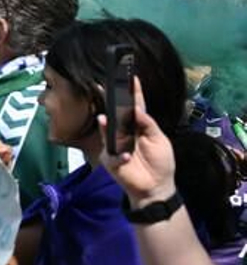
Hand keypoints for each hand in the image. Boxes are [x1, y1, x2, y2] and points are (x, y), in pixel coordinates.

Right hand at [103, 75, 178, 206]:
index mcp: (139, 126)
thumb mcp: (161, 140)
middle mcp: (125, 132)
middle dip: (110, 101)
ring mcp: (115, 145)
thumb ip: (148, 124)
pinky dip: (121, 156)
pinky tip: (128, 157)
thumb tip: (137, 109)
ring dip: (106, 124)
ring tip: (105, 118)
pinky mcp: (110, 159)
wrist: (156, 187)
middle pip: (116, 114)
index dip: (133, 92)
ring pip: (107, 130)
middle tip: (105, 87)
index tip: (131, 77)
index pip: (135, 106)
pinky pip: (111, 154)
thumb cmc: (161, 163)